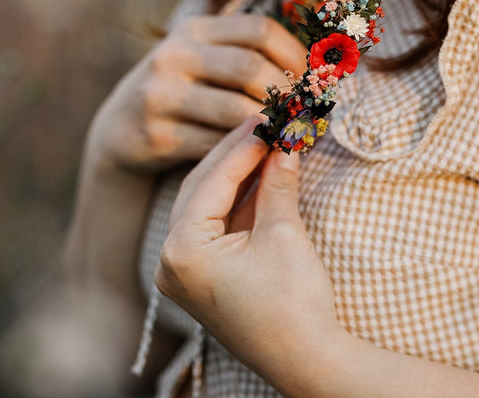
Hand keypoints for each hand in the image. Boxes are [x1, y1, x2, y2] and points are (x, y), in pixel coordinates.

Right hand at [85, 14, 307, 173]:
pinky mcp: (156, 135)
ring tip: (294, 134)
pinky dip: (248, 152)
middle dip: (288, 94)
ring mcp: (160, 95)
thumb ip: (250, 55)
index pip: (260, 30)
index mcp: (194, 28)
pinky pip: (218, 145)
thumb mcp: (207, 58)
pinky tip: (265, 154)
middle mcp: (174, 55)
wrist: (120, 130)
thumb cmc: (186, 92)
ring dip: (274, 127)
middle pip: (251, 68)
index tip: (314, 79)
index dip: (295, 55)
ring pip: (237, 112)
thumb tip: (321, 69)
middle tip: (308, 113)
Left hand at [155, 120, 340, 383]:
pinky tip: (263, 175)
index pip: (210, 180)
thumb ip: (278, 184)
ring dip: (238, 175)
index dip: (242, 146)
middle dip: (235, 155)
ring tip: (269, 143)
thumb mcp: (284, 234)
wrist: (306, 361)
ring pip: (207, 205)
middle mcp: (171, 261)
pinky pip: (216, 226)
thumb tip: (284, 143)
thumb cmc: (293, 303)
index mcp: (181, 250)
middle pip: (200, 188)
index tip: (267, 117)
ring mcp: (185, 272)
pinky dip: (240, 200)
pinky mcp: (205, 278)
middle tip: (265, 123)